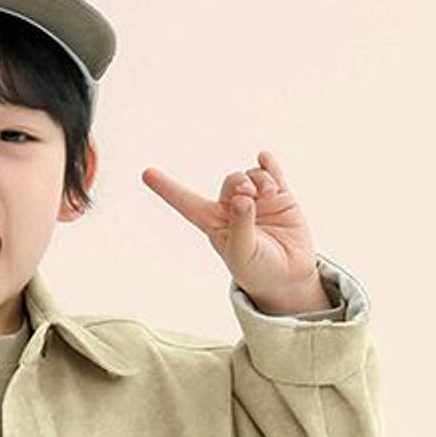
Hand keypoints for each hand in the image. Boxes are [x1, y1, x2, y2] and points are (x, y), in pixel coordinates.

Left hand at [140, 149, 325, 311]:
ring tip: (268, 194)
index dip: (167, 188)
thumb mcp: (242, 254)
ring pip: (251, 174)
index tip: (146, 173)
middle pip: (230, 181)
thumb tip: (241, 197)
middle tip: (248, 196)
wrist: (290, 277)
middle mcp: (232, 208)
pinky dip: (268, 163)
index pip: (186, 203)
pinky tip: (265, 159)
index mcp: (214, 223)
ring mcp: (257, 200)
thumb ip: (239, 225)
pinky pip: (270, 169)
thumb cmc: (258, 270)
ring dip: (258, 179)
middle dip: (239, 183)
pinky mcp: (279, 196)